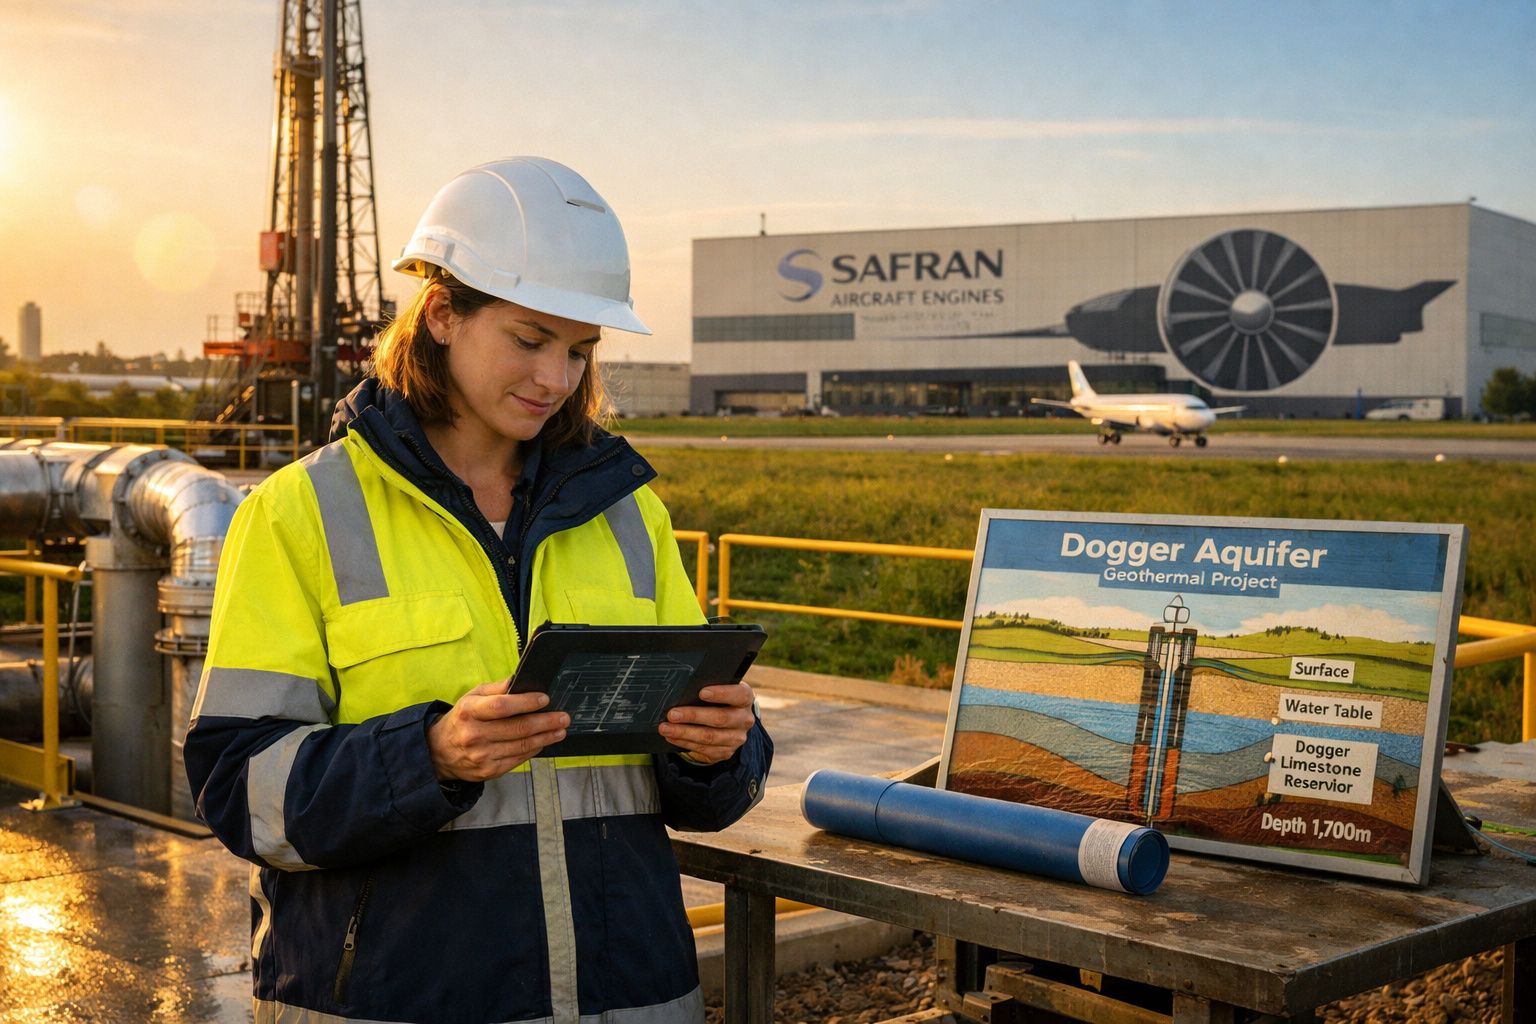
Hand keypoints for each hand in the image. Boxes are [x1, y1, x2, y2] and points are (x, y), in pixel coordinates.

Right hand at [427, 682, 569, 780]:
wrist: (439, 751)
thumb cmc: (462, 719)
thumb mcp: (472, 697)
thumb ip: (496, 688)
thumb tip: (520, 680)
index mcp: (469, 712)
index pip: (501, 707)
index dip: (526, 703)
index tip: (545, 699)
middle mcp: (474, 735)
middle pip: (517, 728)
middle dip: (545, 722)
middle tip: (563, 717)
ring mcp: (482, 756)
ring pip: (522, 746)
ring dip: (546, 737)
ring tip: (560, 730)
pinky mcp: (489, 771)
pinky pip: (518, 759)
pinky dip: (534, 749)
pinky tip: (543, 742)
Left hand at [659, 682, 755, 765]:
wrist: (731, 722)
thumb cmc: (720, 700)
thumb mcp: (720, 689)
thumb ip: (708, 687)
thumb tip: (683, 688)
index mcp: (745, 698)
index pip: (738, 694)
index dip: (721, 693)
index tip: (701, 692)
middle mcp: (744, 719)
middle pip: (720, 718)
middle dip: (693, 716)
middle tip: (672, 714)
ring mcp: (736, 738)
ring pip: (709, 737)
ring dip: (684, 733)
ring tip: (665, 728)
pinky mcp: (726, 752)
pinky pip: (704, 749)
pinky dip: (685, 743)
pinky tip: (672, 737)